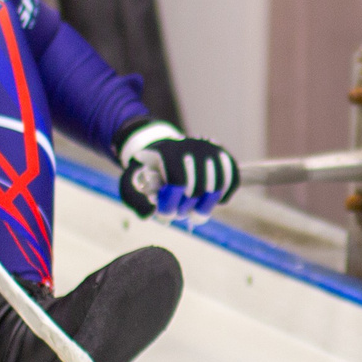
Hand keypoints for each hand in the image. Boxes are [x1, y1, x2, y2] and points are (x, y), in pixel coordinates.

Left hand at [116, 123, 239, 222]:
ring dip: (203, 208)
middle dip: (186, 209)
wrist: (162, 149)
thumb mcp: (130, 182)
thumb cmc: (146, 171)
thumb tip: (150, 214)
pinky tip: (207, 201)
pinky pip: (231, 181)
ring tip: (192, 214)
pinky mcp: (223, 156)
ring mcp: (211, 150)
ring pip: (217, 188)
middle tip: (177, 214)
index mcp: (168, 150)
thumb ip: (135, 199)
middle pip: (197, 189)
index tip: (165, 215)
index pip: (177, 182)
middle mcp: (193, 146)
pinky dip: (221, 197)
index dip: (172, 204)